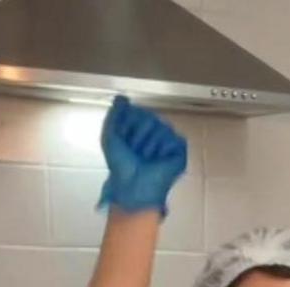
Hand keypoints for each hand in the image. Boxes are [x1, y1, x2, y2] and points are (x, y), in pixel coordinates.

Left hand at [98, 96, 189, 215]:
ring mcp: (167, 139)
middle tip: (136, 152)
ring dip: (149, 146)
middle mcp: (154, 131)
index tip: (124, 141)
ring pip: (160, 128)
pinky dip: (162, 150)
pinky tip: (159, 160)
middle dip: (138, 136)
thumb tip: (121, 97)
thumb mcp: (110, 137)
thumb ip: (114, 115)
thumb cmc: (120, 167)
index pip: (136, 112)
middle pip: (148, 118)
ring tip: (147, 159)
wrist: (133, 186)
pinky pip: (171, 138)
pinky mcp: (179, 149)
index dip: (127, 127)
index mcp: (138, 127)